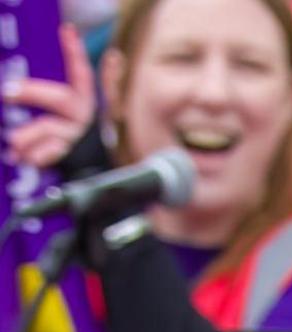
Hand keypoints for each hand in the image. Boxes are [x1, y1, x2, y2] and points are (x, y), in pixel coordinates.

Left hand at [2, 25, 97, 169]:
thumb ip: (81, 86)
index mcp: (84, 99)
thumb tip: (112, 58)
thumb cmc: (72, 132)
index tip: (66, 30)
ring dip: (27, 135)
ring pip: (50, 129)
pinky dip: (33, 156)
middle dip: (33, 92)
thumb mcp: (74, 108)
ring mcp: (75, 136)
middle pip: (61, 99)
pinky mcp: (68, 156)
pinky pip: (48, 154)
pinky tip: (21, 157)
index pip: (81, 72)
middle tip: (6, 91)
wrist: (89, 171)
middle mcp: (83, 116)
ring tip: (11, 141)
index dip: (75, 52)